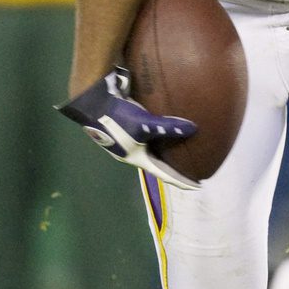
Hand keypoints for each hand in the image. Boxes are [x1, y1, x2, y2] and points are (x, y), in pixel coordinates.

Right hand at [57, 67, 199, 189]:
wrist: (92, 102)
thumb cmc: (117, 117)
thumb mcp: (144, 123)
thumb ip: (168, 127)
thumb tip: (194, 129)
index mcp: (136, 158)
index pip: (163, 173)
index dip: (180, 179)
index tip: (196, 186)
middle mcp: (131, 152)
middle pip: (157, 163)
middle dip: (173, 167)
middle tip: (191, 168)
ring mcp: (126, 141)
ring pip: (150, 149)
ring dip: (165, 151)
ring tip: (181, 149)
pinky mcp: (124, 128)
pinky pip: (146, 135)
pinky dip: (158, 135)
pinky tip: (164, 126)